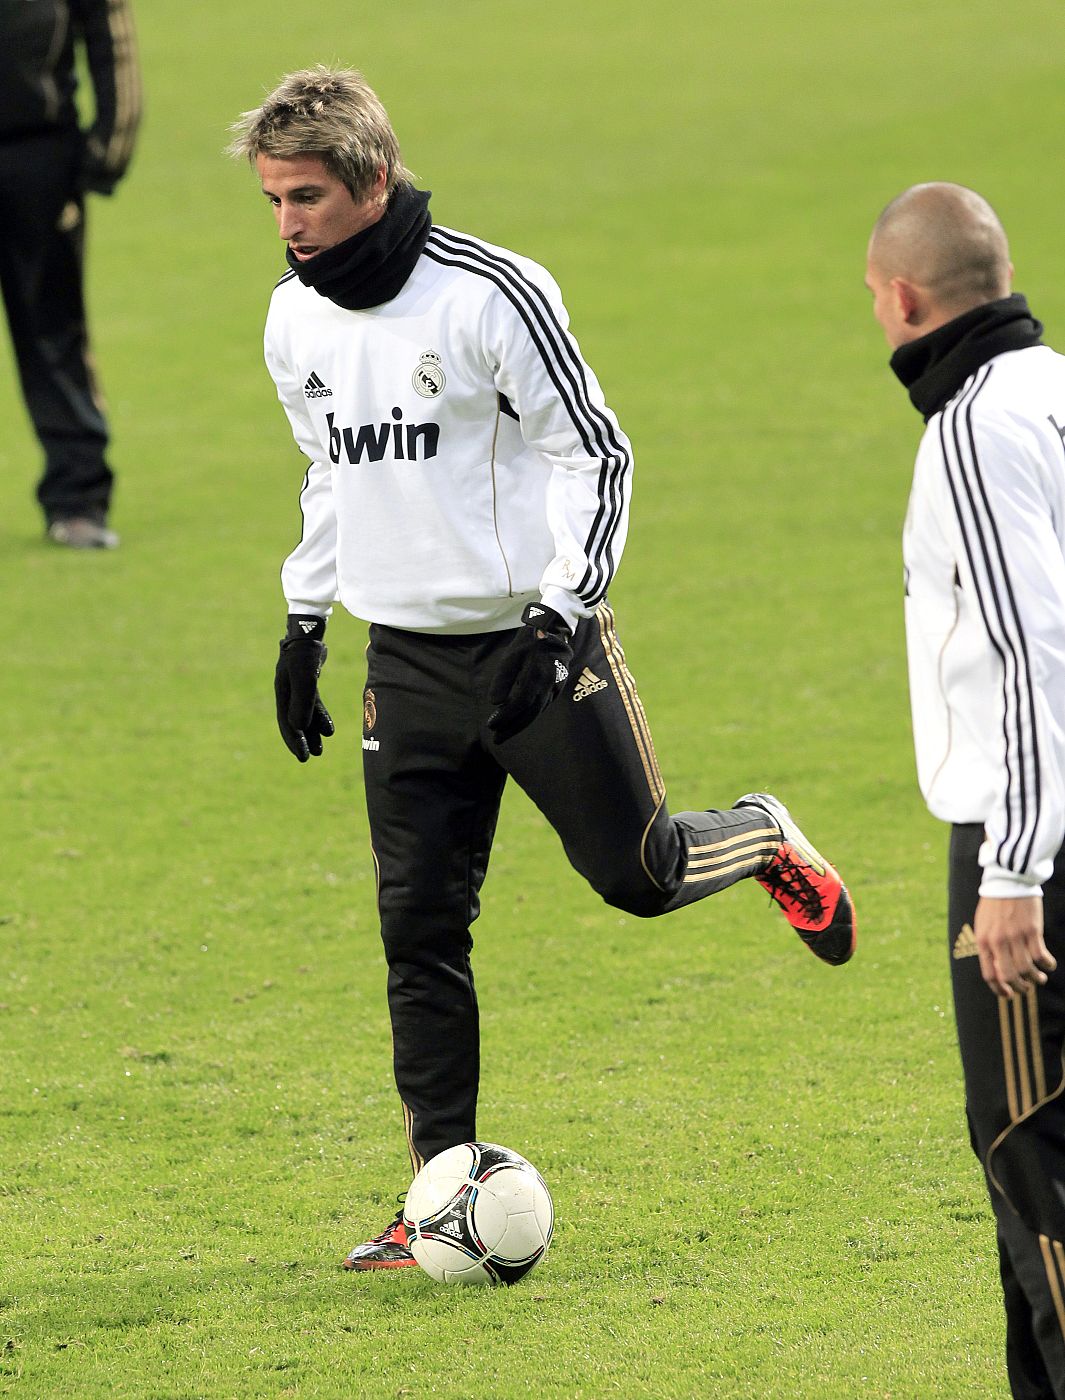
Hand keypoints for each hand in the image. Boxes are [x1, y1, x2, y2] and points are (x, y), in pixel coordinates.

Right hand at [275, 615, 334, 761]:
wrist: (310, 631)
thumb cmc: (305, 653)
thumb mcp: (305, 677)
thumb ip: (302, 701)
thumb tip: (298, 727)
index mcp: (282, 693)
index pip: (286, 723)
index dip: (294, 741)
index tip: (303, 757)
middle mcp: (287, 692)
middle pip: (293, 722)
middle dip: (301, 741)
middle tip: (309, 758)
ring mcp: (297, 687)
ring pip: (304, 715)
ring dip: (312, 732)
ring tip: (320, 750)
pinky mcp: (308, 681)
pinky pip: (313, 705)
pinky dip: (320, 717)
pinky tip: (329, 730)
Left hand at [487, 603, 572, 743]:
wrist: (553, 631)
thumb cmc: (528, 642)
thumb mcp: (511, 656)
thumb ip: (503, 679)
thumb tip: (495, 703)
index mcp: (536, 676)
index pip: (519, 704)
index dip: (505, 717)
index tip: (491, 726)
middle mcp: (548, 685)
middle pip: (530, 713)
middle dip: (513, 728)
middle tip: (497, 739)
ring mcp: (555, 687)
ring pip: (537, 711)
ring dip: (521, 724)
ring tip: (505, 733)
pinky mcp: (557, 687)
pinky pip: (543, 705)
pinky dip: (531, 714)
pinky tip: (521, 719)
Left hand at [974, 895, 1056, 997]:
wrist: (1007, 882)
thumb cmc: (994, 906)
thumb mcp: (983, 926)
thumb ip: (988, 947)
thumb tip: (997, 971)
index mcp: (983, 942)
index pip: (989, 975)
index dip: (1000, 989)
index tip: (1009, 994)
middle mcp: (998, 941)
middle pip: (1009, 976)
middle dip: (1020, 987)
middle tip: (1027, 988)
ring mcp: (1015, 936)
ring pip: (1027, 969)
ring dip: (1035, 978)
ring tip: (1040, 978)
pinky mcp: (1032, 930)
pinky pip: (1041, 956)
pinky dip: (1047, 964)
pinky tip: (1049, 964)